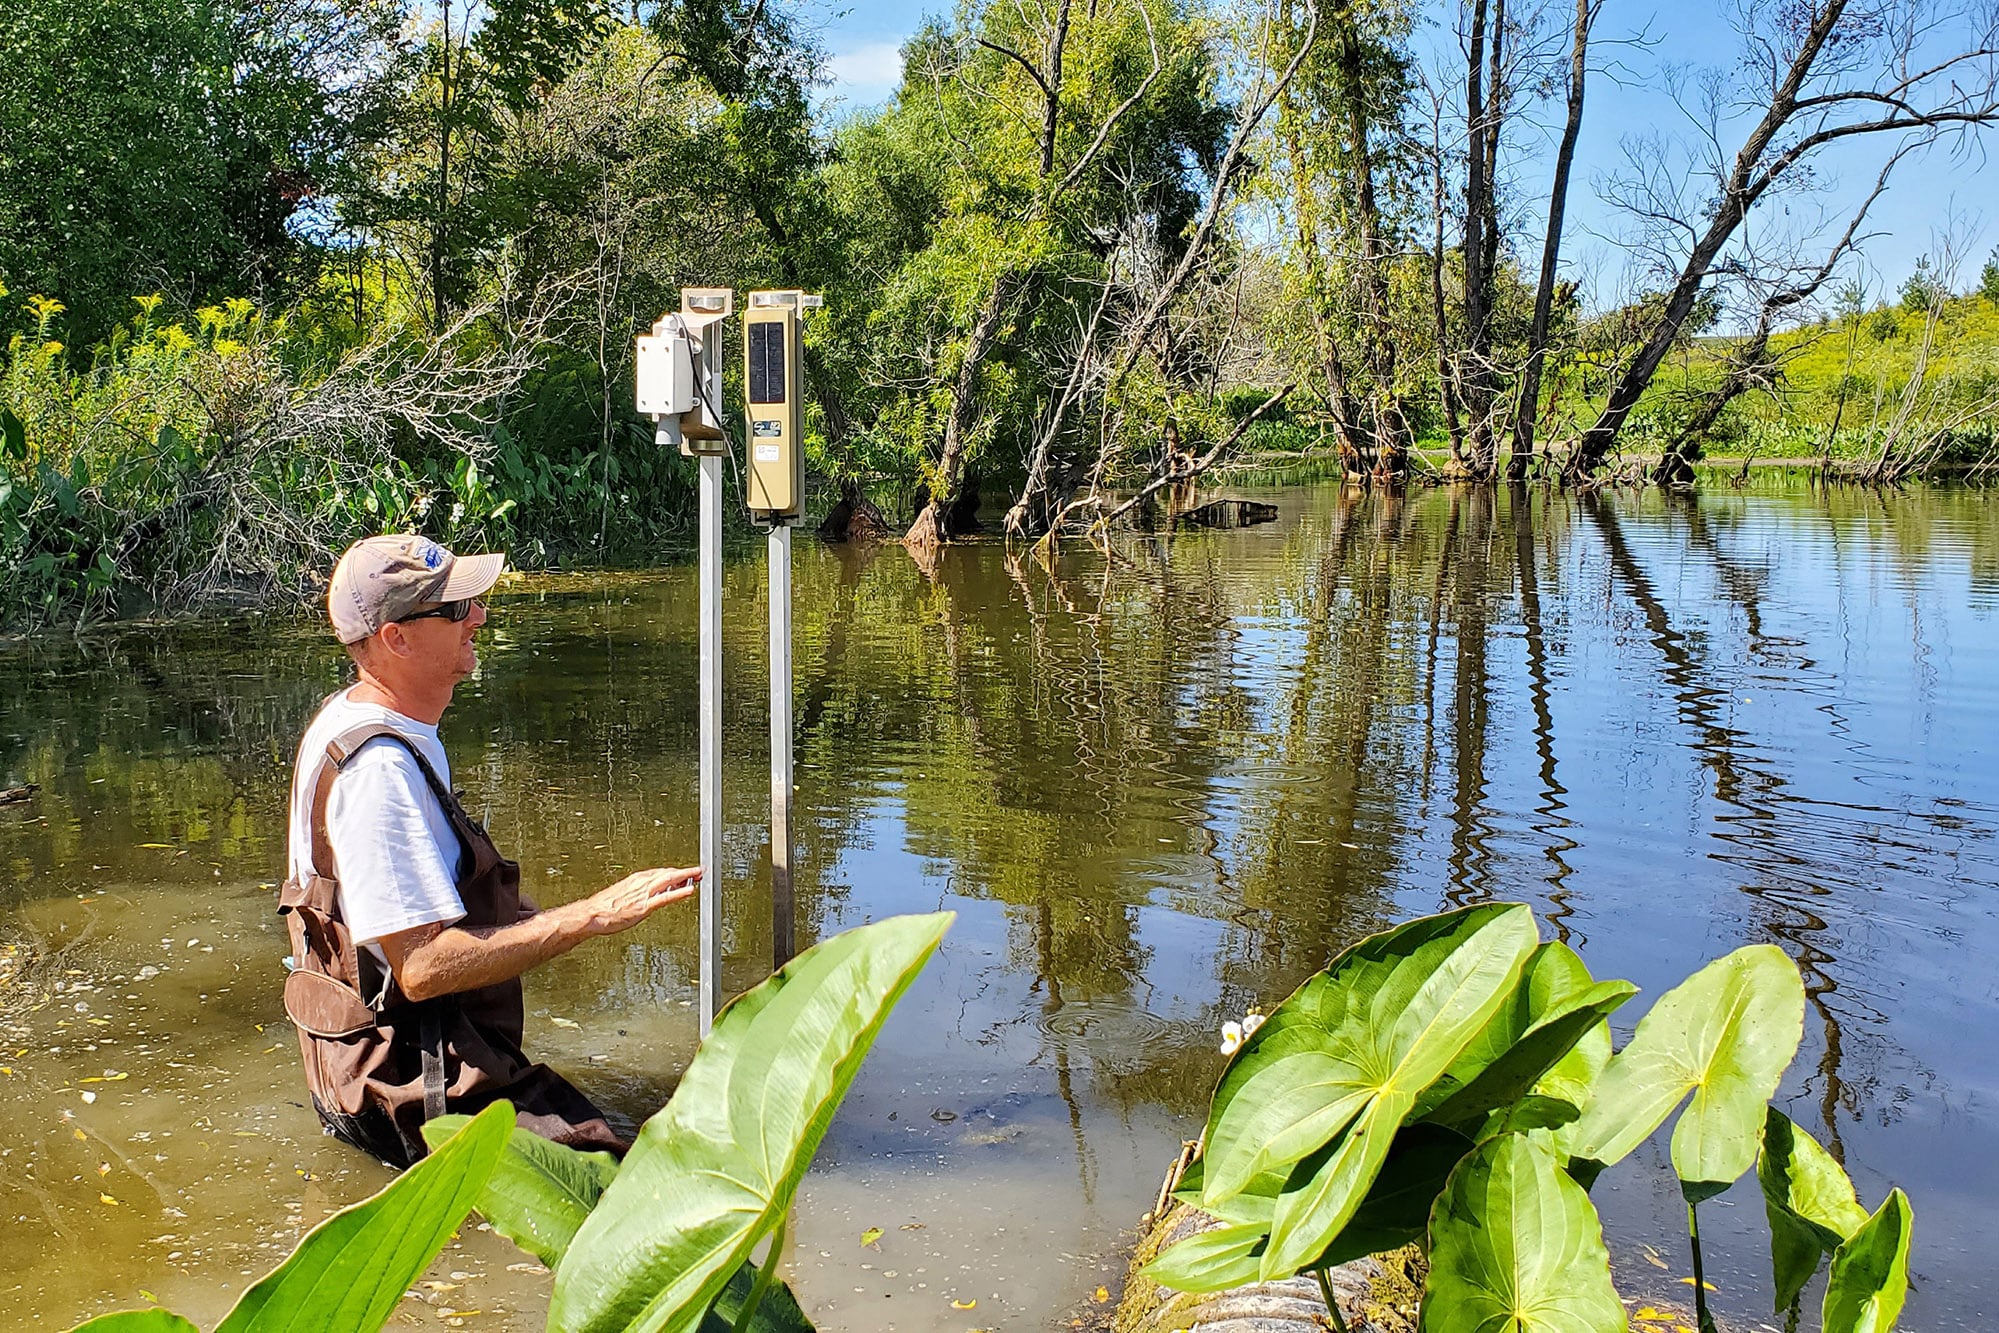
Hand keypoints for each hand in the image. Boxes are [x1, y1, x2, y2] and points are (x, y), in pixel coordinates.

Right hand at [581, 866, 701, 935]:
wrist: (591, 914)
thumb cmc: (603, 907)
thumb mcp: (621, 894)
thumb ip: (635, 893)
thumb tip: (643, 895)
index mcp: (636, 879)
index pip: (661, 872)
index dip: (676, 872)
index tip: (686, 872)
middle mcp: (642, 883)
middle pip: (668, 873)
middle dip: (685, 871)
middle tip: (699, 871)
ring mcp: (644, 894)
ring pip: (670, 880)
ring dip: (687, 877)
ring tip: (700, 876)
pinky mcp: (644, 906)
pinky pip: (665, 898)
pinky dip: (679, 893)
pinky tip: (690, 891)